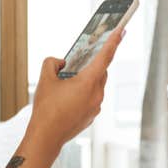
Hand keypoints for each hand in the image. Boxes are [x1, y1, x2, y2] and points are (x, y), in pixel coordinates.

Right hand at [28, 28, 123, 149]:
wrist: (46, 137)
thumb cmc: (46, 108)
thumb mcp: (45, 79)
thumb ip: (52, 63)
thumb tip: (60, 63)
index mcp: (88, 82)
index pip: (105, 57)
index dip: (114, 41)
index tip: (122, 30)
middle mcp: (97, 94)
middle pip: (101, 71)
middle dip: (91, 64)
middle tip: (79, 60)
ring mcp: (96, 107)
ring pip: (96, 86)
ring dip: (86, 80)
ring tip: (67, 82)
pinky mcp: (92, 116)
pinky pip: (91, 99)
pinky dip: (83, 93)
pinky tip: (68, 97)